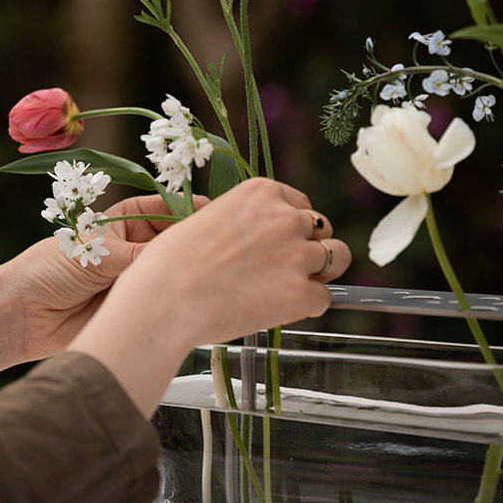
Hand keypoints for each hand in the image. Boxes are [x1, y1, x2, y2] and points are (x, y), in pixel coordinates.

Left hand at [0, 192, 206, 391]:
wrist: (23, 316)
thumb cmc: (49, 270)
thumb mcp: (99, 253)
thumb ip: (141, 256)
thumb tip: (180, 253)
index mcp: (122, 222)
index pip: (163, 209)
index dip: (187, 209)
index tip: (212, 212)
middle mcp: (133, 247)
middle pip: (173, 240)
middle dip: (192, 241)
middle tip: (215, 245)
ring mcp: (135, 278)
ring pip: (171, 271)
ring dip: (186, 271)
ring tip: (209, 271)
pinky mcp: (134, 307)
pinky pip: (162, 301)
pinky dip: (177, 300)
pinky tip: (193, 298)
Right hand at [69, 178, 351, 416]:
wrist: (165, 299)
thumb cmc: (171, 263)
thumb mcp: (208, 218)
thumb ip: (243, 222)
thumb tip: (255, 240)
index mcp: (262, 192)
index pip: (300, 204)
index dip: (292, 226)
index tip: (278, 243)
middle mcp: (286, 217)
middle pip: (322, 228)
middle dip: (308, 246)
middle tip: (284, 268)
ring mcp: (297, 254)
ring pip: (337, 258)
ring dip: (320, 272)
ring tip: (294, 287)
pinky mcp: (302, 293)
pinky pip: (324, 298)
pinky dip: (307, 306)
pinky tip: (280, 310)